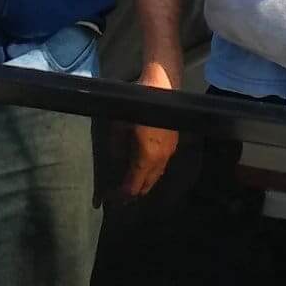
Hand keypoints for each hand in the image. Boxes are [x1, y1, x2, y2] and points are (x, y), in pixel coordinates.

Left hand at [110, 60, 178, 202]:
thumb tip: (116, 163)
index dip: (121, 194)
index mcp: (146, 157)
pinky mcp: (174, 145)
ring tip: (131, 184)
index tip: (111, 197)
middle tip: (120, 196)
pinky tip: (144, 168)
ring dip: (143, 182)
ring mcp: (169, 153)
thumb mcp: (119, 127)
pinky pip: (161, 166)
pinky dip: (151, 172)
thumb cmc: (136, 106)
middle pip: (146, 185)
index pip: (133, 186)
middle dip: (133, 192)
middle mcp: (160, 160)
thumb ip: (117, 149)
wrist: (161, 88)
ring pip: (156, 176)